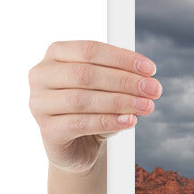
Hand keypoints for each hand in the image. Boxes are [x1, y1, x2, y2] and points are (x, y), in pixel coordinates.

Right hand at [28, 40, 161, 173]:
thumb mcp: (108, 87)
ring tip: (147, 106)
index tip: (150, 70)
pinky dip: (109, 122)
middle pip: (86, 74)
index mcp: (56, 55)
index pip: (89, 50)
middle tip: (154, 89)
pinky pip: (80, 124)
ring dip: (121, 102)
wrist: (80, 144)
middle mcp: (41, 76)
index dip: (122, 58)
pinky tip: (130, 121)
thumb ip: (122, 79)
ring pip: (82, 100)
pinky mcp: (47, 131)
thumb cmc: (94, 108)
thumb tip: (147, 82)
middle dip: (125, 81)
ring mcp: (39, 104)